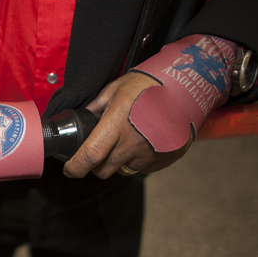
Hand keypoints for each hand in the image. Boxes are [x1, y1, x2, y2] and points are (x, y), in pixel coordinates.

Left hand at [63, 72, 191, 178]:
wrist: (188, 89)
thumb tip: (82, 118)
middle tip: (98, 150)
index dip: (75, 167)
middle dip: (94, 165)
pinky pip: (142, 168)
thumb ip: (96, 107)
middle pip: (103, 170)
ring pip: (122, 170)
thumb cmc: (149, 85)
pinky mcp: (163, 160)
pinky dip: (137, 160)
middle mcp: (131, 144)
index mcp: (116, 124)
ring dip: (117, 162)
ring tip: (125, 140)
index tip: (69, 169)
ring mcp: (149, 154)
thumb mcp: (116, 89)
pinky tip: (142, 141)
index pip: (89, 156)